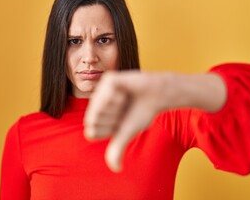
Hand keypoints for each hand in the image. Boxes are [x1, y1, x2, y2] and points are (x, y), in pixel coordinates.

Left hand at [84, 70, 226, 171]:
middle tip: (124, 109)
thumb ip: (117, 149)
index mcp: (98, 117)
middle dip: (113, 119)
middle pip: (93, 120)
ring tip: (125, 99)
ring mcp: (101, 90)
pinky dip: (119, 96)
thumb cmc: (142, 113)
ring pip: (98, 107)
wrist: (157, 95)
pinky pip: (107, 94)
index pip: (91, 133)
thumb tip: (116, 169)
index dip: (108, 131)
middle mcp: (96, 104)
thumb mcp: (127, 133)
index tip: (120, 123)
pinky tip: (126, 91)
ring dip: (117, 107)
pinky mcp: (108, 79)